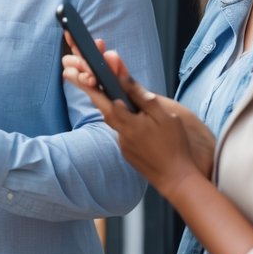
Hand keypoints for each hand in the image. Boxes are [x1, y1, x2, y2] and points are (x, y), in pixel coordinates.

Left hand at [61, 38, 213, 195]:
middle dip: (97, 92)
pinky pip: (123, 132)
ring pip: (115, 121)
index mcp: (126, 122)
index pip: (101, 98)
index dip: (87, 84)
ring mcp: (122, 144)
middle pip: (104, 108)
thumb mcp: (163, 116)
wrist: (177, 180)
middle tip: (92, 78)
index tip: (75, 73)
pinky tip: (140, 123)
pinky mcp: (127, 153)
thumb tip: (122, 79)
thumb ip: (141, 97)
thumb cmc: (174, 145)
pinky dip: (127, 123)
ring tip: (125, 98)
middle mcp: (119, 133)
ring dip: (116, 108)